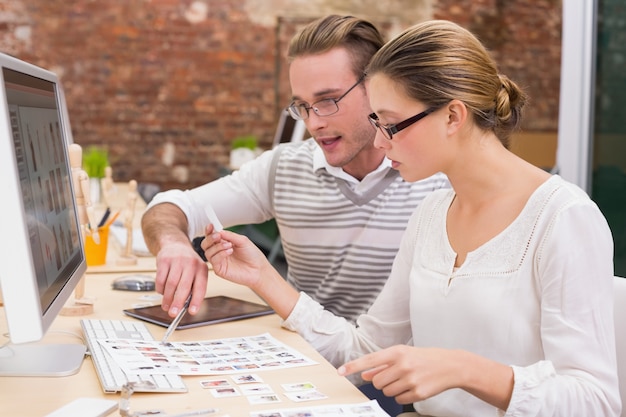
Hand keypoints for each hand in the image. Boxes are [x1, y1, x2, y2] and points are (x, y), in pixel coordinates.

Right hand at [154, 240, 208, 317]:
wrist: (176, 245)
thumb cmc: (187, 264)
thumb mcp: (196, 272)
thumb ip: (193, 288)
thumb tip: (187, 306)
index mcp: (202, 269)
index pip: (200, 287)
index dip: (196, 301)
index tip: (192, 312)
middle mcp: (191, 264)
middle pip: (183, 287)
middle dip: (178, 303)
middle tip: (173, 313)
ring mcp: (177, 261)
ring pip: (171, 284)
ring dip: (167, 298)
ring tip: (166, 307)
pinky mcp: (164, 260)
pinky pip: (160, 279)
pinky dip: (160, 289)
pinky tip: (161, 293)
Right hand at [201, 225, 268, 288]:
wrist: (259, 269)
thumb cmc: (252, 255)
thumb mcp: (242, 241)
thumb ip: (230, 235)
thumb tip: (218, 231)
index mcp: (224, 243)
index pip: (211, 236)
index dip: (209, 230)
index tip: (210, 225)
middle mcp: (219, 252)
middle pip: (205, 244)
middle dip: (210, 238)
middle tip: (218, 236)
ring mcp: (219, 261)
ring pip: (208, 252)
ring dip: (217, 246)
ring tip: (230, 245)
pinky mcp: (219, 270)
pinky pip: (213, 260)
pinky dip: (220, 254)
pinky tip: (229, 251)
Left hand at [338, 345, 459, 403]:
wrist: (450, 366)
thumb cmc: (424, 358)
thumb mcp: (403, 355)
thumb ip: (383, 365)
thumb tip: (365, 375)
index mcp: (398, 352)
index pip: (370, 360)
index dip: (353, 367)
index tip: (340, 372)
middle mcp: (403, 365)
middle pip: (377, 381)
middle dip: (381, 381)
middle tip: (394, 376)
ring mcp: (410, 380)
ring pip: (386, 391)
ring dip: (391, 389)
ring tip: (405, 381)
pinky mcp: (417, 393)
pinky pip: (398, 399)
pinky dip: (402, 395)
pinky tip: (412, 387)